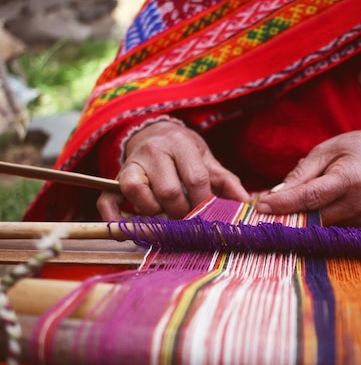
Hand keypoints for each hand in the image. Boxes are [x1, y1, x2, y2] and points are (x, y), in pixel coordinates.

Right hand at [97, 121, 249, 219]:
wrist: (155, 134)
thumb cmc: (186, 154)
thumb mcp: (208, 161)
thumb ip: (227, 182)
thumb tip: (248, 206)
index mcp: (181, 145)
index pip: (195, 178)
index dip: (204, 202)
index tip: (210, 217)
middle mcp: (154, 152)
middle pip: (168, 191)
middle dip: (181, 213)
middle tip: (189, 222)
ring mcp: (131, 165)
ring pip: (137, 193)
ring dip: (153, 214)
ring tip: (165, 218)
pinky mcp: (115, 179)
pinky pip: (107, 200)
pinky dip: (115, 219)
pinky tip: (128, 231)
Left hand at [254, 129, 360, 225]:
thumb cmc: (355, 148)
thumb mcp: (325, 150)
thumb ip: (301, 173)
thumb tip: (276, 194)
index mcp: (350, 178)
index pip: (311, 197)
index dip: (284, 204)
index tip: (261, 206)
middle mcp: (358, 203)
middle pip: (313, 217)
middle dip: (286, 215)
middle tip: (260, 211)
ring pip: (319, 225)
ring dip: (297, 219)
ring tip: (278, 209)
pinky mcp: (360, 225)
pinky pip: (328, 226)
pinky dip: (311, 220)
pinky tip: (300, 212)